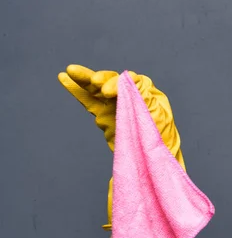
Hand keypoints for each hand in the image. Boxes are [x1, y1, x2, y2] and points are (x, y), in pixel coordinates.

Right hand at [58, 64, 185, 229]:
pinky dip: (78, 91)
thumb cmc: (161, 143)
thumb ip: (143, 99)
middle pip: (114, 82)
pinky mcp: (107, 117)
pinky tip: (64, 79)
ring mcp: (118, 107)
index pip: (132, 82)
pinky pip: (90, 102)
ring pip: (99, 90)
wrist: (155, 166)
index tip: (109, 92)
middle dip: (103, 80)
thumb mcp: (158, 119)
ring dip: (85, 80)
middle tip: (94, 82)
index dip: (119, 83)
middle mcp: (133, 98)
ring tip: (70, 71)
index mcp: (149, 96)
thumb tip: (128, 80)